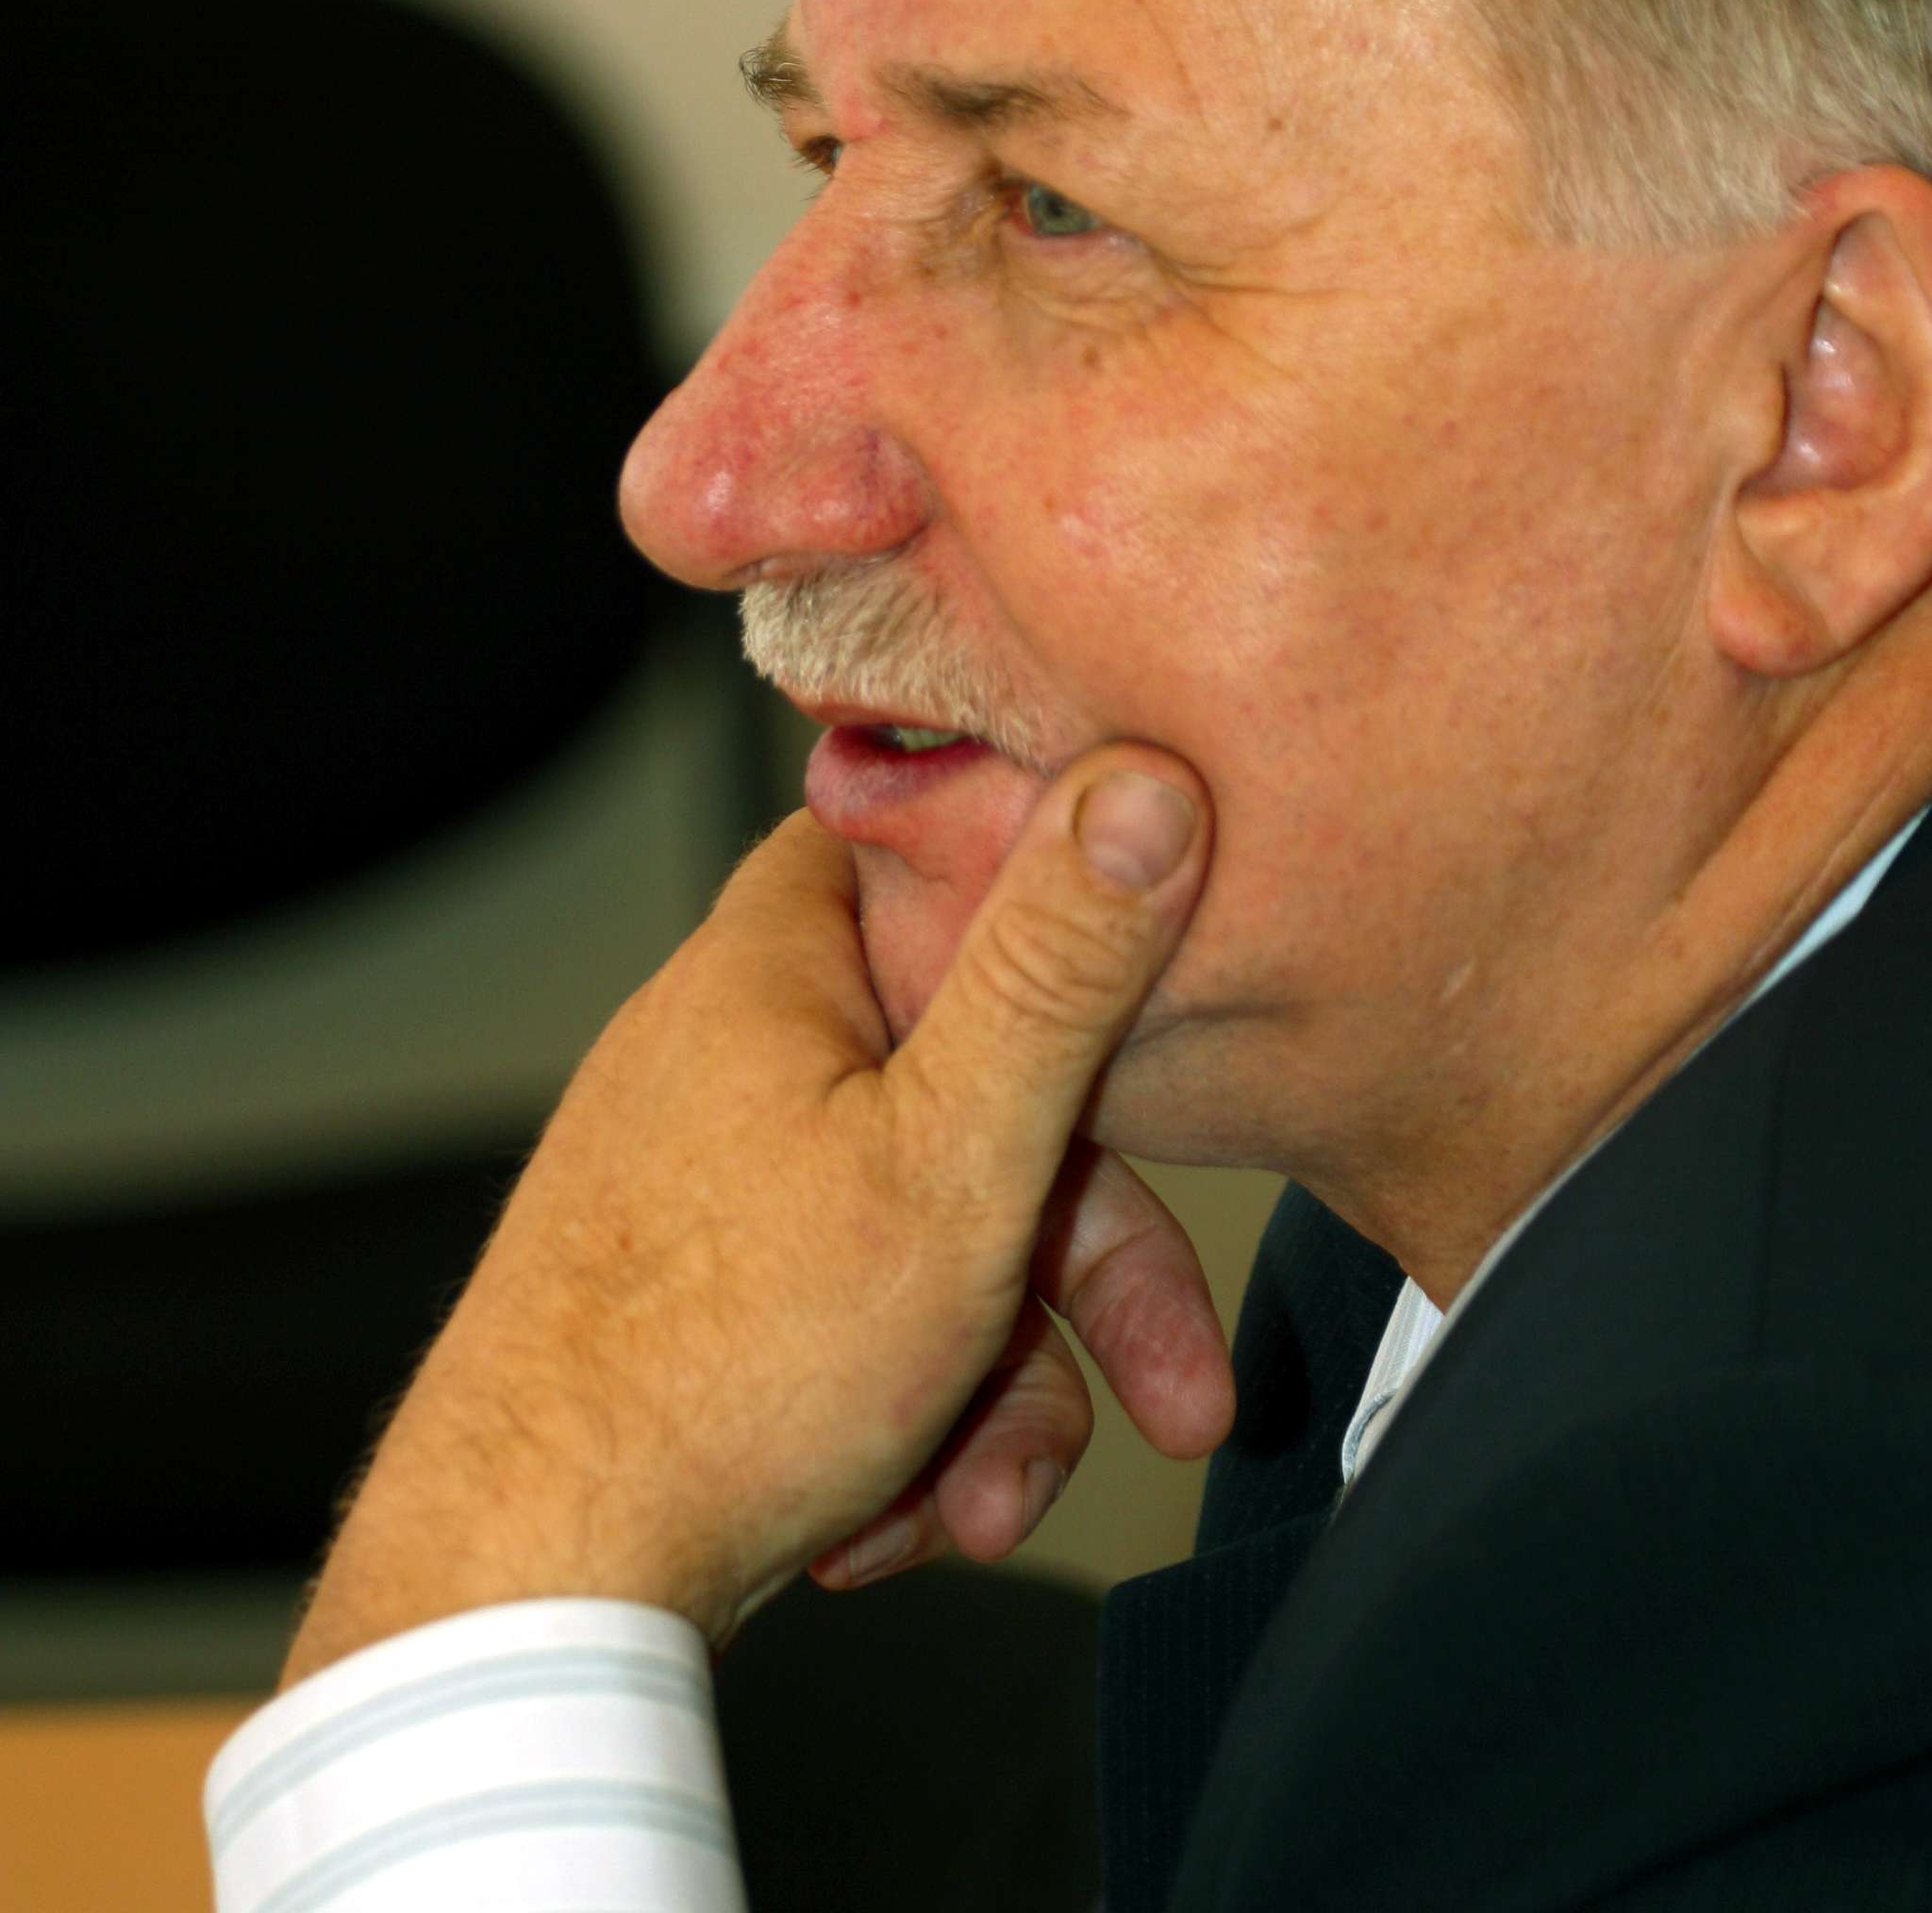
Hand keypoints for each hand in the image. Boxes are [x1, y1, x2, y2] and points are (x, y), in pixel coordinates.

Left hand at [282, 748, 1220, 1678]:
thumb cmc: (712, 1374)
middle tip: (1167, 1388)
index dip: (1058, 933)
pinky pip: (848, 1316)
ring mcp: (701, 1174)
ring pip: (925, 1233)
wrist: (527, 1590)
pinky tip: (881, 1510)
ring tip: (978, 1497)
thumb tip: (1138, 783)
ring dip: (989, 1384)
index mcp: (776, 964)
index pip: (940, 856)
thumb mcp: (954, 1157)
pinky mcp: (689, 1286)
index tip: (1145, 1038)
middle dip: (1078, 1274)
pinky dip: (895, 1418)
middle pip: (972, 1097)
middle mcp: (726, 1048)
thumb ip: (1059, 972)